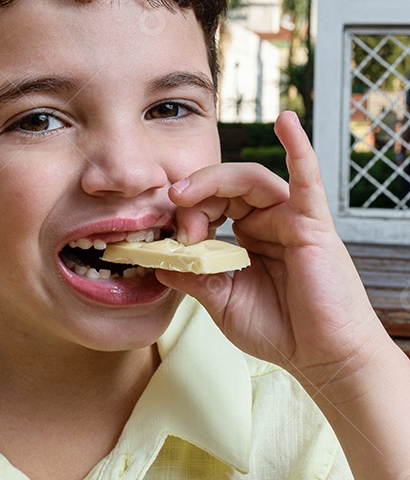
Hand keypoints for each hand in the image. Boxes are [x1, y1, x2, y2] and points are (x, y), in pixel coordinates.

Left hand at [156, 112, 391, 401]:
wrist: (322, 359)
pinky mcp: (313, 223)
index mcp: (246, 237)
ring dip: (214, 180)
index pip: (209, 205)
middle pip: (225, 186)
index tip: (169, 238)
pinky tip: (287, 121)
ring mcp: (291, 218)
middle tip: (174, 212)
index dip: (185, 214)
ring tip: (187, 194)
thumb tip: (156, 261)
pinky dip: (298, 147)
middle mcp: (267, 221)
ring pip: (251, 179)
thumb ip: (192, 277)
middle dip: (194, 195)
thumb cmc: (280, 331)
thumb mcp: (221, 301)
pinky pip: (306, 177)